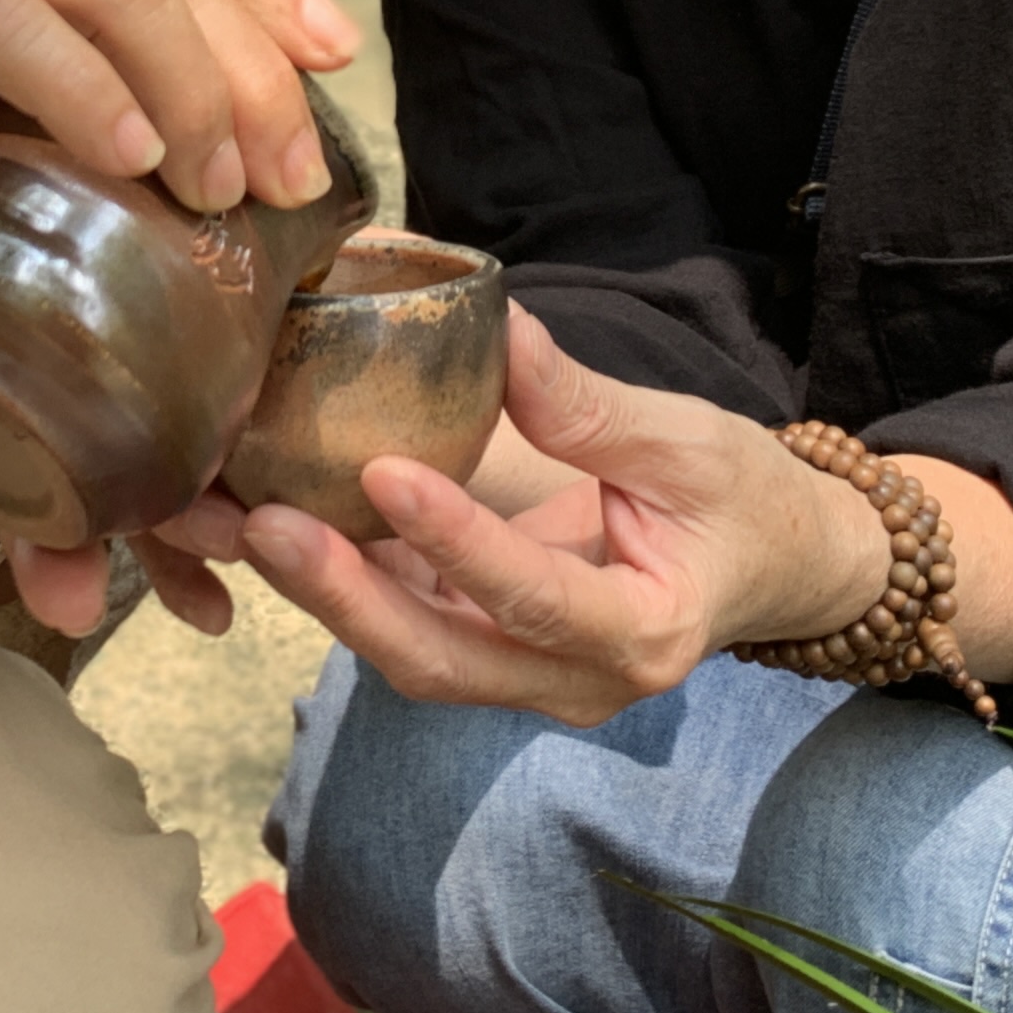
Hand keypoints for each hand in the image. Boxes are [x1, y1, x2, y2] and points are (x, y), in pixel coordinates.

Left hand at [196, 312, 890, 728]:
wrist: (771, 566)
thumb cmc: (742, 501)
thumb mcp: (690, 439)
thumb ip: (587, 403)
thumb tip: (498, 329)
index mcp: (644, 633)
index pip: (534, 598)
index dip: (456, 542)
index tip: (383, 472)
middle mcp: (577, 683)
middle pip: (441, 660)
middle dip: (346, 599)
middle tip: (265, 523)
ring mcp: (528, 682)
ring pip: (409, 655)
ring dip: (323, 596)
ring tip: (241, 523)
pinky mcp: (491, 655)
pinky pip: (407, 628)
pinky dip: (344, 584)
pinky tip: (281, 524)